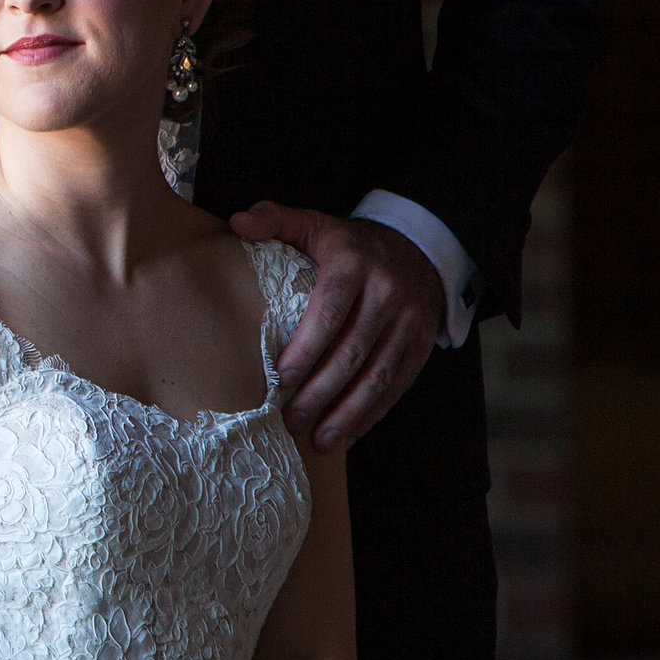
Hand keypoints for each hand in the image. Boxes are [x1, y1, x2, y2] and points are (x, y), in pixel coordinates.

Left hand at [226, 204, 444, 450]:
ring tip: (319, 439)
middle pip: (352, 351)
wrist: (417, 246)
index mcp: (353, 264)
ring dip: (348, 412)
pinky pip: (398, 385)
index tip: (282, 376)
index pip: (329, 311)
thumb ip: (275, 220)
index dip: (307, 347)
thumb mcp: (315, 223)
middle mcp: (387, 293)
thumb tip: (237, 221)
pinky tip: (348, 434)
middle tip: (291, 419)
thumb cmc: (350, 244)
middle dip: (321, 391)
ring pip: (378, 375)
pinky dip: (373, 413)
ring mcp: (409, 321)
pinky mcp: (422, 343)